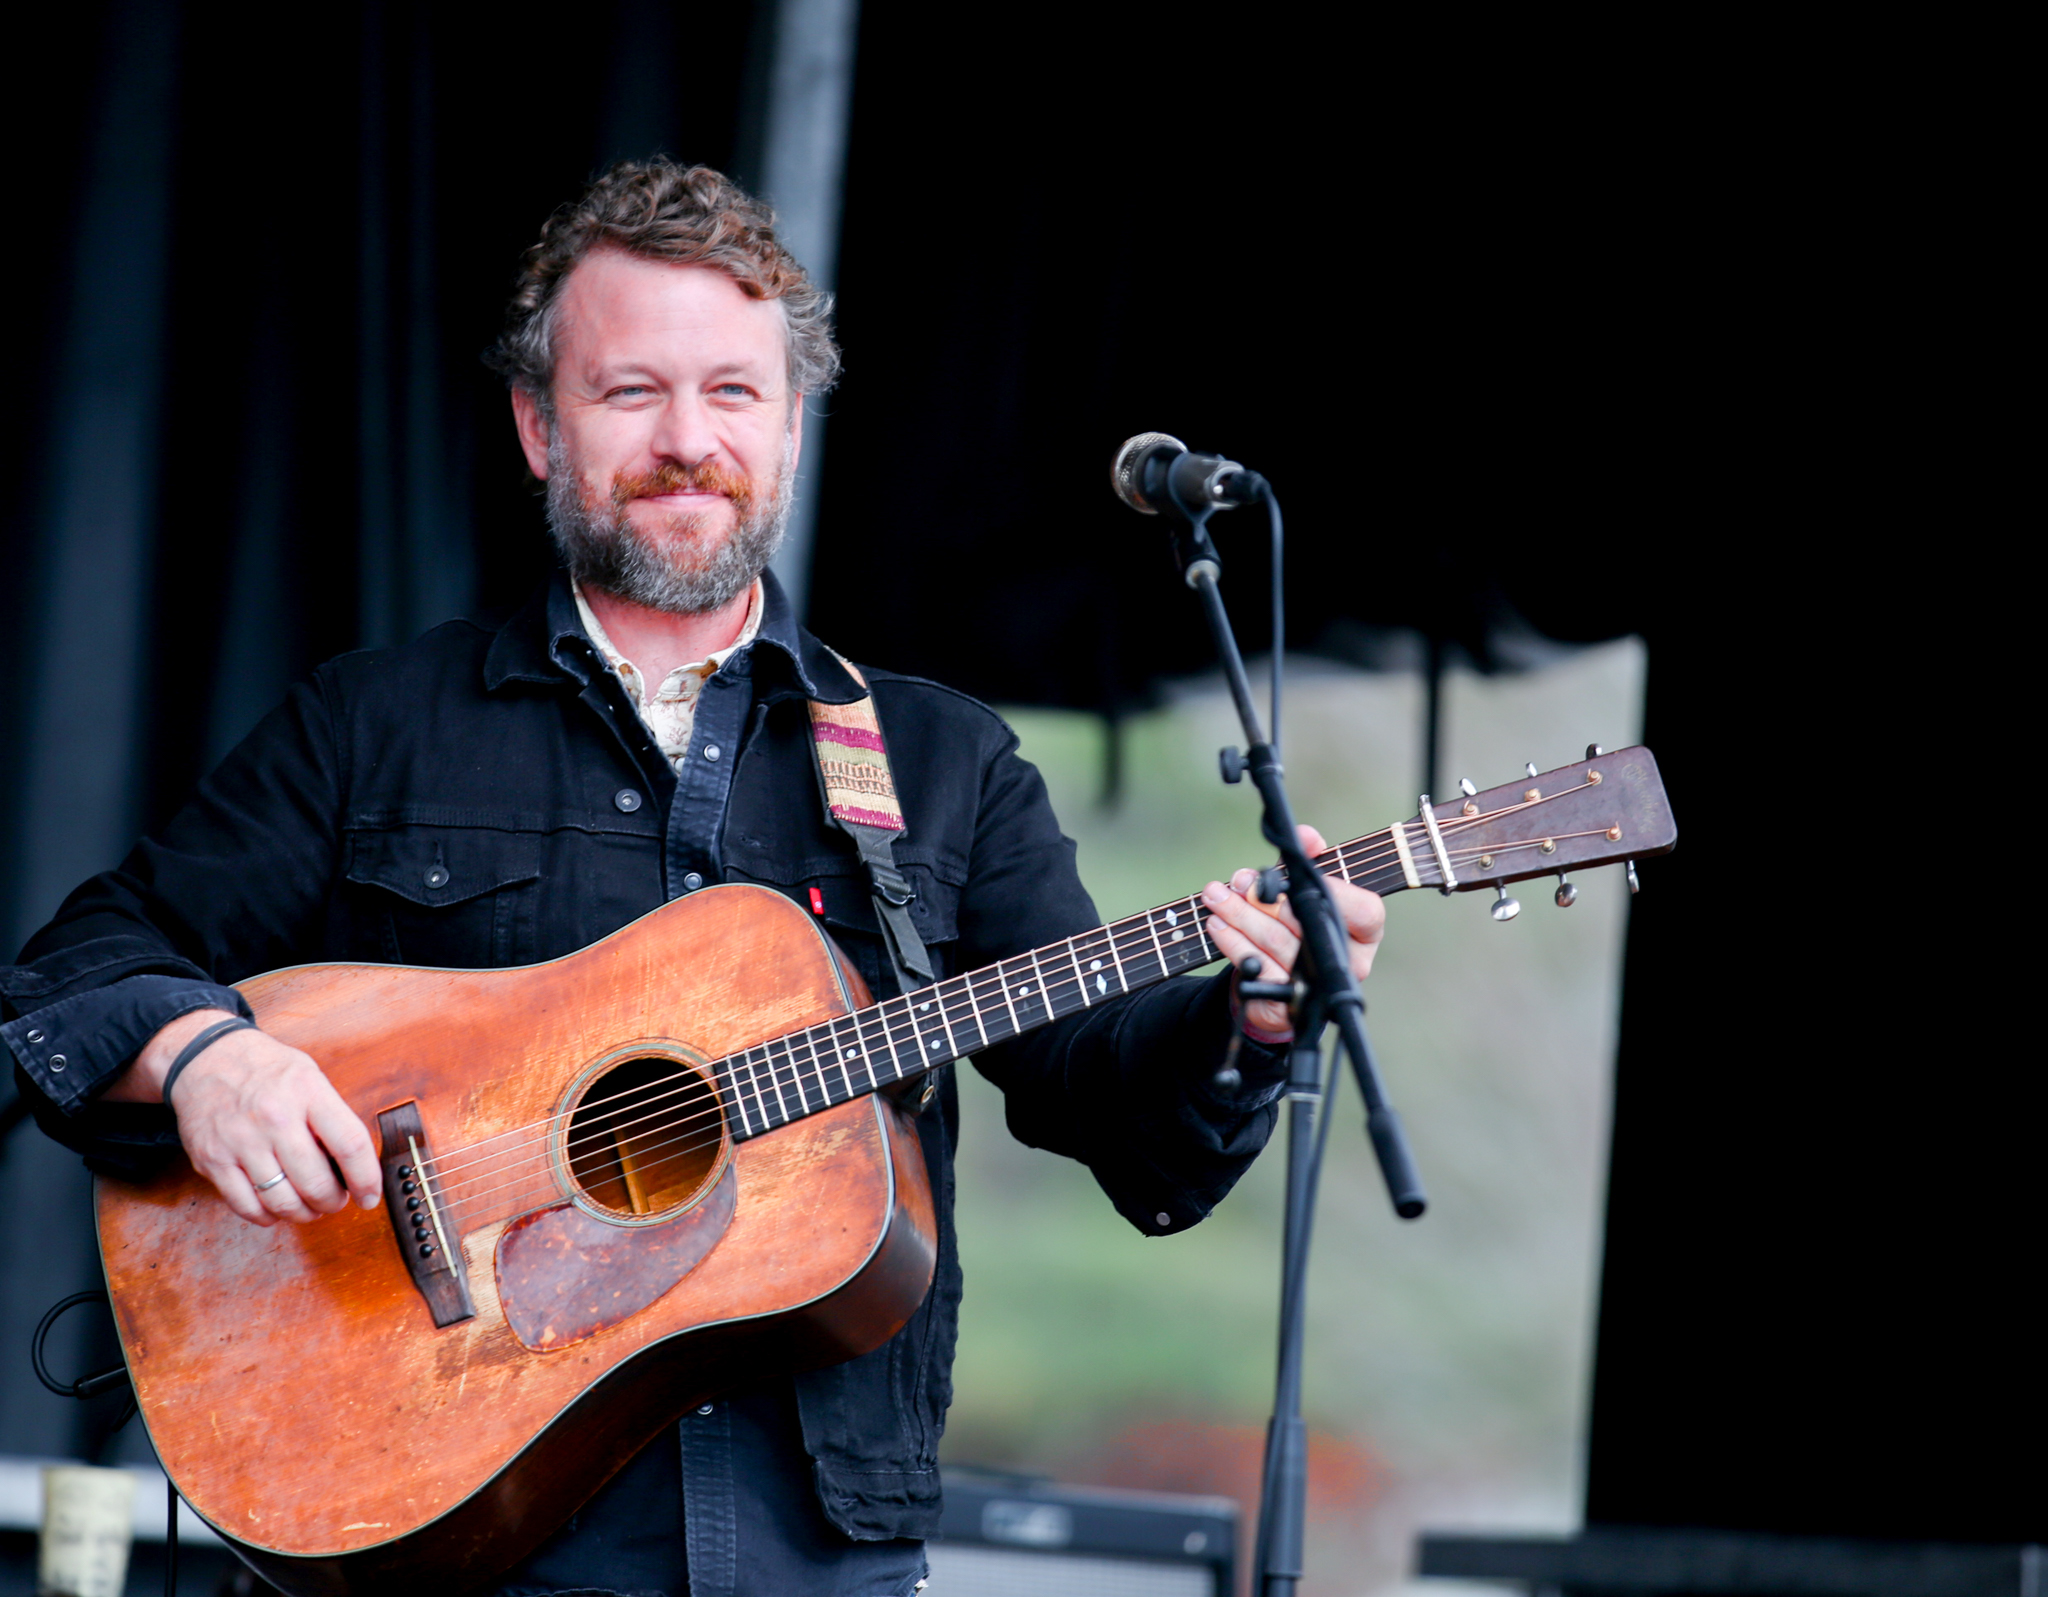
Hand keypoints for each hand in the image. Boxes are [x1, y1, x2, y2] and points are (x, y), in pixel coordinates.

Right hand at [116, 1009, 382, 1226]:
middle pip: (315, 1183)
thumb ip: (332, 1117)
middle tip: (336, 1200)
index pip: (350, 1145)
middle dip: (333, 1202)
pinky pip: (246, 1206)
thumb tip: (355, 1167)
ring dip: (303, 1214)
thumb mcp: (310, 1077)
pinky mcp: (212, 1160)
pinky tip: (277, 1206)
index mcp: (307, 1092)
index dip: (366, 1179)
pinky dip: (268, 1216)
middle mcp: (274, 1118)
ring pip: (282, 1202)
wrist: (206, 1058)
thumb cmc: (266, 1070)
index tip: (370, 1195)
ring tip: (309, 1206)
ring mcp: (241, 1141)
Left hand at [1200, 825, 1385, 1040]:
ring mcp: (1318, 987)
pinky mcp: (1285, 1003)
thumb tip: (1307, 837)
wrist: (1276, 976)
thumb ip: (1311, 857)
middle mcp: (1349, 963)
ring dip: (1240, 915)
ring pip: (1277, 944)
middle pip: (1306, 923)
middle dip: (1264, 898)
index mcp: (1365, 931)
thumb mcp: (1306, 887)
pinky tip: (1217, 925)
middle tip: (1238, 881)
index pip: (1364, 910)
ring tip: (1217, 897)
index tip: (1295, 876)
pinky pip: (1257, 969)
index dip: (1335, 891)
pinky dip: (1233, 943)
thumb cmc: (1296, 922)